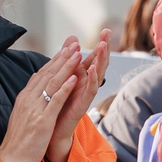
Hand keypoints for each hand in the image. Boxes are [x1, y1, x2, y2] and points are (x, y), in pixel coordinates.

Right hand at [0, 43, 80, 161]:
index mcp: (25, 98)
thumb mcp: (22, 113)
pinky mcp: (42, 121)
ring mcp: (35, 109)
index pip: (41, 74)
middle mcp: (29, 100)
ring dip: (66, 67)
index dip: (54, 60)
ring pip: (52, 83)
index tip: (65, 48)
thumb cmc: (19, 140)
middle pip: (48, 74)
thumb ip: (30, 96)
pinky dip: (65, 88)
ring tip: (77, 54)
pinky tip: (75, 78)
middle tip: (74, 43)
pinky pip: (55, 101)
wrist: (11, 159)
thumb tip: (36, 78)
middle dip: (62, 58)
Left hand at [45, 29, 111, 161]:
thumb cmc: (58, 105)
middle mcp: (87, 85)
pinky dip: (90, 79)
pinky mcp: (82, 105)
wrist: (53, 131)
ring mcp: (86, 95)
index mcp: (82, 78)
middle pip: (99, 64)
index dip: (101, 45)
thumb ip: (69, 61)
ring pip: (96, 75)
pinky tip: (91, 69)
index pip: (94, 58)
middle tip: (108, 33)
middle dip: (104, 49)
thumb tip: (73, 39)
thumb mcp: (63, 79)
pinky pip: (89, 91)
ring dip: (100, 61)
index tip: (106, 30)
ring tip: (103, 46)